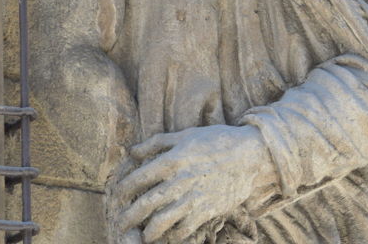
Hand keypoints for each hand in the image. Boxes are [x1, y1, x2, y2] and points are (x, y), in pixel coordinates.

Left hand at [111, 125, 273, 242]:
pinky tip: (170, 235)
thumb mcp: (186, 135)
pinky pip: (183, 229)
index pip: (137, 179)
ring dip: (148, 232)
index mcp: (172, 160)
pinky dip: (174, 235)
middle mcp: (179, 180)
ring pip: (161, 222)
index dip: (122, 190)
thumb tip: (132, 151)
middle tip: (121, 224)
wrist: (250, 154)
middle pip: (144, 204)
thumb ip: (157, 142)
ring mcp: (193, 197)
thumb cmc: (217, 141)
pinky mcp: (206, 210)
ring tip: (144, 235)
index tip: (117, 197)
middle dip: (129, 217)